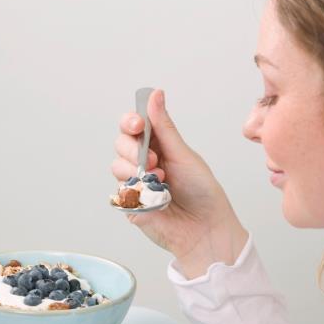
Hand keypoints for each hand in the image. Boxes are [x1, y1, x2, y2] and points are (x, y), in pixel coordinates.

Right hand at [112, 89, 247, 278]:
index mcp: (159, 146)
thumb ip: (164, 127)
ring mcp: (136, 183)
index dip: (130, 121)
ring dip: (136, 170)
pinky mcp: (131, 204)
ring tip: (160, 180)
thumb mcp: (183, 154)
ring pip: (117, 166)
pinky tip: (156, 197)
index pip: (133, 126)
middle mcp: (144, 162)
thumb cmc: (202, 192)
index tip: (137, 124)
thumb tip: (155, 94)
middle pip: (121, 143)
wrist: (206, 228)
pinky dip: (136, 191)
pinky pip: (120, 191)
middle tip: (153, 159)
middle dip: (132, 147)